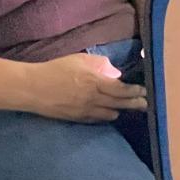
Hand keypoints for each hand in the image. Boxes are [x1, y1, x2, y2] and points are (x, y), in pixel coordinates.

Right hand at [25, 53, 146, 122]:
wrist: (33, 88)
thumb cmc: (56, 69)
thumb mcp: (79, 60)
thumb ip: (100, 65)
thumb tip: (115, 74)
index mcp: (95, 82)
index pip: (122, 89)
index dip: (135, 91)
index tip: (145, 91)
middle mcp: (93, 99)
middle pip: (120, 104)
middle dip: (134, 104)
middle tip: (146, 104)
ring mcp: (85, 111)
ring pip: (110, 114)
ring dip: (121, 110)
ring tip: (129, 108)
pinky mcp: (76, 118)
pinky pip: (97, 120)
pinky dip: (106, 116)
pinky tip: (110, 114)